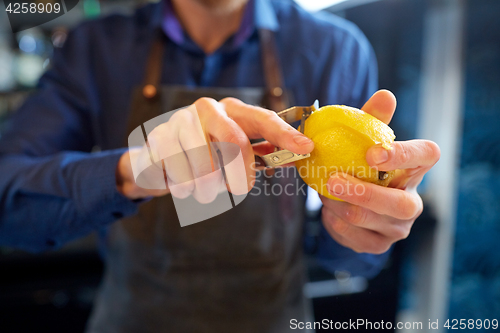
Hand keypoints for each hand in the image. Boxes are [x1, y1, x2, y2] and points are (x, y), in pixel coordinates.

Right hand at [116, 97, 313, 200]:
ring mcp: (180, 121)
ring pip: (205, 165)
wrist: (158, 156)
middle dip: (241, 173)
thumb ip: (265, 151)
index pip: (263, 119)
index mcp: (232, 110)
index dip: (285, 134)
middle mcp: (208, 109)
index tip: (307, 148)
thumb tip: (300, 154)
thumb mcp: (236, 148)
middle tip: (241, 188)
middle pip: (235, 141)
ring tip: (206, 190)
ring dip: (210, 188)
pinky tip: (184, 184)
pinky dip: (186, 189)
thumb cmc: (205, 152)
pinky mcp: (158, 139)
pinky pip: (180, 175)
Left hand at [320, 90, 439, 253]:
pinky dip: (335, 222)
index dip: (404, 154)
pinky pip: (354, 237)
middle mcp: (413, 201)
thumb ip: (373, 118)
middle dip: (364, 193)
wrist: (349, 197)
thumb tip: (385, 95)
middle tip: (333, 179)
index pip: (426, 155)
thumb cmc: (360, 162)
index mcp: (416, 169)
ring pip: (370, 221)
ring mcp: (397, 227)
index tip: (373, 152)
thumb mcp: (365, 139)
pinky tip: (328, 209)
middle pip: (399, 204)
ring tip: (324, 189)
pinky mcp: (378, 244)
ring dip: (340, 205)